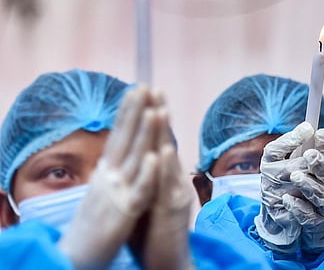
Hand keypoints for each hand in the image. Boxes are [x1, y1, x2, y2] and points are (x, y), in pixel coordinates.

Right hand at [59, 86, 158, 269]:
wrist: (74, 256)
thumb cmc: (92, 223)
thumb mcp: (100, 189)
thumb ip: (111, 169)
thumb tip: (117, 150)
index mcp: (105, 171)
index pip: (119, 135)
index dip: (128, 111)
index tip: (137, 89)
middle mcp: (108, 176)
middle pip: (125, 139)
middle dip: (135, 111)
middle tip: (144, 86)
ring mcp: (116, 193)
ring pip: (134, 159)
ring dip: (144, 134)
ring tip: (154, 110)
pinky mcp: (124, 213)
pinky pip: (139, 191)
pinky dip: (147, 174)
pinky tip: (156, 157)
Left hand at [132, 93, 192, 269]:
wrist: (166, 261)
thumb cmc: (151, 231)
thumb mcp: (144, 196)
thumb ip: (141, 175)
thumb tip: (132, 156)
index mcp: (160, 176)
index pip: (153, 140)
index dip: (148, 116)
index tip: (141, 93)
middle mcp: (171, 180)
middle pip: (164, 141)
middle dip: (158, 113)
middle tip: (154, 88)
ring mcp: (174, 194)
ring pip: (169, 158)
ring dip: (164, 133)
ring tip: (160, 108)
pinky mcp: (174, 211)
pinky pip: (169, 186)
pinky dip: (165, 168)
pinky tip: (162, 151)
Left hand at [283, 127, 323, 252]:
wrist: (292, 220)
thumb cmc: (298, 185)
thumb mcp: (297, 164)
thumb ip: (301, 146)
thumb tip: (309, 127)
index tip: (318, 134)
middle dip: (320, 164)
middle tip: (308, 154)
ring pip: (321, 196)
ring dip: (308, 184)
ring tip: (295, 176)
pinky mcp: (314, 224)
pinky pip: (308, 216)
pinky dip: (298, 207)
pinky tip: (287, 199)